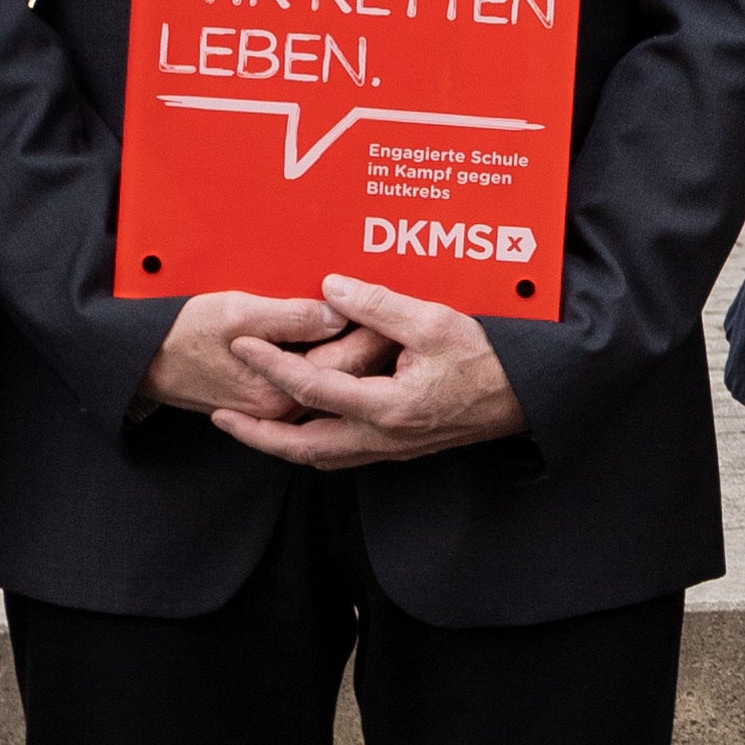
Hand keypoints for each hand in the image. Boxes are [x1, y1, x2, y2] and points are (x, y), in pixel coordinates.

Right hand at [146, 287, 381, 420]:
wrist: (144, 361)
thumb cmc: (183, 334)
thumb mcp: (237, 312)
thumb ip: (291, 316)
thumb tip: (336, 312)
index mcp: (280, 390)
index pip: (345, 361)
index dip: (372, 330)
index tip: (394, 308)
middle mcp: (283, 407)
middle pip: (345, 375)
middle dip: (373, 343)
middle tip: (399, 315)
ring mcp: (277, 407)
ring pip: (332, 381)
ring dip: (354, 353)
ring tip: (381, 324)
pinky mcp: (270, 400)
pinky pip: (313, 383)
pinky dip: (331, 361)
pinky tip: (342, 338)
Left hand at [216, 278, 534, 466]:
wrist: (523, 398)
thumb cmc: (487, 360)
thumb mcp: (434, 322)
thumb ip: (379, 306)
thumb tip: (331, 287)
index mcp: (387, 407)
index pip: (310, 389)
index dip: (270, 365)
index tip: (242, 344)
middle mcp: (383, 438)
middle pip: (302, 446)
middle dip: (256, 434)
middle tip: (221, 416)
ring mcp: (390, 449)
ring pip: (320, 457)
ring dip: (279, 444)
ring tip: (249, 425)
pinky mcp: (398, 448)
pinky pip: (341, 454)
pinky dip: (310, 444)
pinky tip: (301, 426)